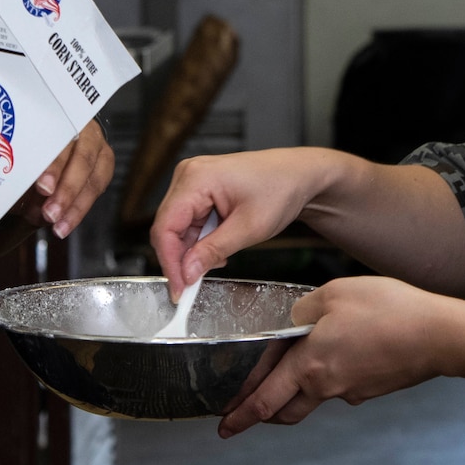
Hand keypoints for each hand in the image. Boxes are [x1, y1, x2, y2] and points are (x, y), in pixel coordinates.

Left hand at [16, 120, 113, 238]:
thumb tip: (8, 192)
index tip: (42, 187)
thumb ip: (20, 168)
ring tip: (57, 227)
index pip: (61, 139)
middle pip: (82, 158)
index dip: (53, 165)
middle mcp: (85, 129)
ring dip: (75, 206)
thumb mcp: (21, 152)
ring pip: (93, 178)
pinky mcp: (104, 165)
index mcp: (62, 117)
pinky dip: (79, 210)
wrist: (50, 143)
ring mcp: (98, 147)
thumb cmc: (30, 146)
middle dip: (66, 189)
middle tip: (49, 213)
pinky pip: (96, 190)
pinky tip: (65, 225)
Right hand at [150, 149, 344, 299]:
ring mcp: (192, 180)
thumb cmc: (281, 189)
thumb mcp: (249, 228)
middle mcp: (188, 174)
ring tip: (220, 257)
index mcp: (196, 178)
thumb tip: (186, 272)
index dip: (169, 262)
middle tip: (193, 285)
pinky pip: (188, 221)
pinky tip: (219, 245)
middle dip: (181, 258)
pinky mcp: (198, 189)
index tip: (179, 289)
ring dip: (193, 249)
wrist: (299, 175)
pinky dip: (200, 239)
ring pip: (177, 227)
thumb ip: (213, 251)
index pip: (166, 227)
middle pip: (167, 227)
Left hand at [218, 276, 459, 437]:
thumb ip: (302, 310)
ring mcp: (351, 390)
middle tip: (239, 417)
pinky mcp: (371, 387)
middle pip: (283, 410)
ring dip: (291, 396)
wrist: (440, 336)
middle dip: (258, 414)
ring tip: (282, 379)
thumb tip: (291, 323)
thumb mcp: (334, 295)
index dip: (240, 414)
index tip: (224, 425)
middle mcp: (327, 386)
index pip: (264, 399)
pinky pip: (338, 386)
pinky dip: (325, 377)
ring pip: (310, 399)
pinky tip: (333, 353)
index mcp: (310, 365)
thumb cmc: (390, 311)